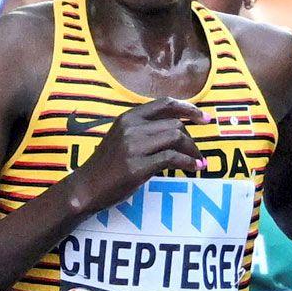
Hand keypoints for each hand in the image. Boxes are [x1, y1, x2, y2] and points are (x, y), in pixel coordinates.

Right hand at [70, 98, 209, 213]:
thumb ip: (144, 129)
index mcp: (128, 117)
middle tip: (198, 152)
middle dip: (192, 139)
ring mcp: (133, 146)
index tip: (204, 118)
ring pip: (176, 137)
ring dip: (192, 150)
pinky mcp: (137, 165)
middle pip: (175, 123)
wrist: (87, 187)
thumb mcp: (122, 137)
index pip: (165, 103)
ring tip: (199, 162)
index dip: (188, 108)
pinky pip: (172, 157)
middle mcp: (131, 127)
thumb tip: (178, 128)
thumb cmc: (108, 165)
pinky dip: (188, 162)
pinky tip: (193, 168)